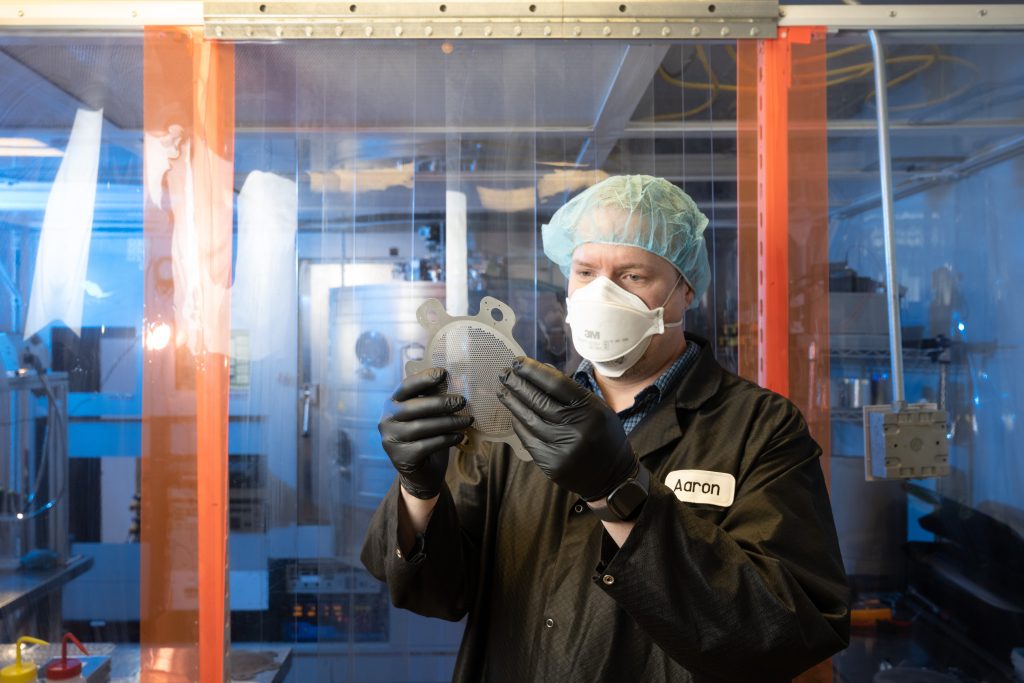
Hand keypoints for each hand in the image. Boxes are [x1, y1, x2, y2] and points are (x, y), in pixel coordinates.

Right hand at [379, 367, 473, 498]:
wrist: (421, 473)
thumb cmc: (427, 437)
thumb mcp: (430, 415)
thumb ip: (436, 398)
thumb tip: (459, 380)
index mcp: (392, 403)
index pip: (406, 387)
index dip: (423, 379)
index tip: (443, 373)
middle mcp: (386, 420)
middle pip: (413, 407)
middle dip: (440, 403)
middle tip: (462, 401)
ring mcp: (391, 439)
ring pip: (422, 427)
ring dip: (448, 422)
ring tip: (467, 420)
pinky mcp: (401, 457)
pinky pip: (427, 445)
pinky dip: (446, 440)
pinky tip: (460, 436)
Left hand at [497, 357, 635, 500]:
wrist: (612, 477)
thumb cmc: (604, 436)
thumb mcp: (597, 408)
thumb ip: (570, 390)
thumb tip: (540, 370)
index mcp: (590, 409)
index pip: (556, 383)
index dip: (533, 371)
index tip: (517, 362)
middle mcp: (576, 428)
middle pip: (538, 400)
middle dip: (517, 384)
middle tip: (504, 374)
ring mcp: (562, 447)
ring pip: (529, 419)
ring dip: (512, 402)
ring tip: (502, 390)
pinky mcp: (551, 463)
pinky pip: (528, 438)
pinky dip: (519, 423)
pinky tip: (513, 413)